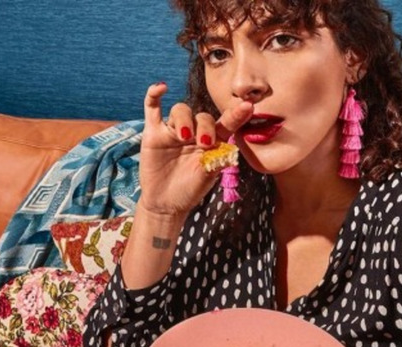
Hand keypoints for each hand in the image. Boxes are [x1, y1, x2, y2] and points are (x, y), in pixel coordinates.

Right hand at [138, 83, 253, 216]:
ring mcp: (173, 130)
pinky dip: (154, 95)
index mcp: (212, 141)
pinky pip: (152, 108)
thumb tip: (231, 150)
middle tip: (204, 144)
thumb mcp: (207, 178)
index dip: (236, 115)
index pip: (226, 123)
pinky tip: (161, 87)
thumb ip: (217, 162)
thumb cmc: (189, 190)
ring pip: (181, 110)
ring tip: (184, 136)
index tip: (248, 106)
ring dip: (184, 119)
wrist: (166, 204)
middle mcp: (194, 132)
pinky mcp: (154, 133)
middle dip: (205, 127)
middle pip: (202, 116)